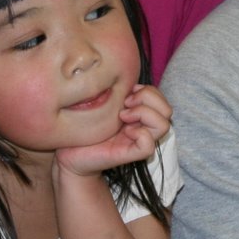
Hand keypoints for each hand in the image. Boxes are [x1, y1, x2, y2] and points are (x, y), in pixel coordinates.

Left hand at [55, 84, 170, 177]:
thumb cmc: (85, 127)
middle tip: (125, 104)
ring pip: (164, 125)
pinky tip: (124, 132)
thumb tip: (132, 84)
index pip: (162, 99)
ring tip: (123, 116)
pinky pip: (148, 145)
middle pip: (168, 110)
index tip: (127, 93)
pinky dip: (139, 134)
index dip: (148, 91)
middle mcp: (143, 127)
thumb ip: (120, 93)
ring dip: (144, 114)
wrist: (71, 152)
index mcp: (140, 115)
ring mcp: (138, 141)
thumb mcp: (105, 103)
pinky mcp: (130, 155)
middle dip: (147, 99)